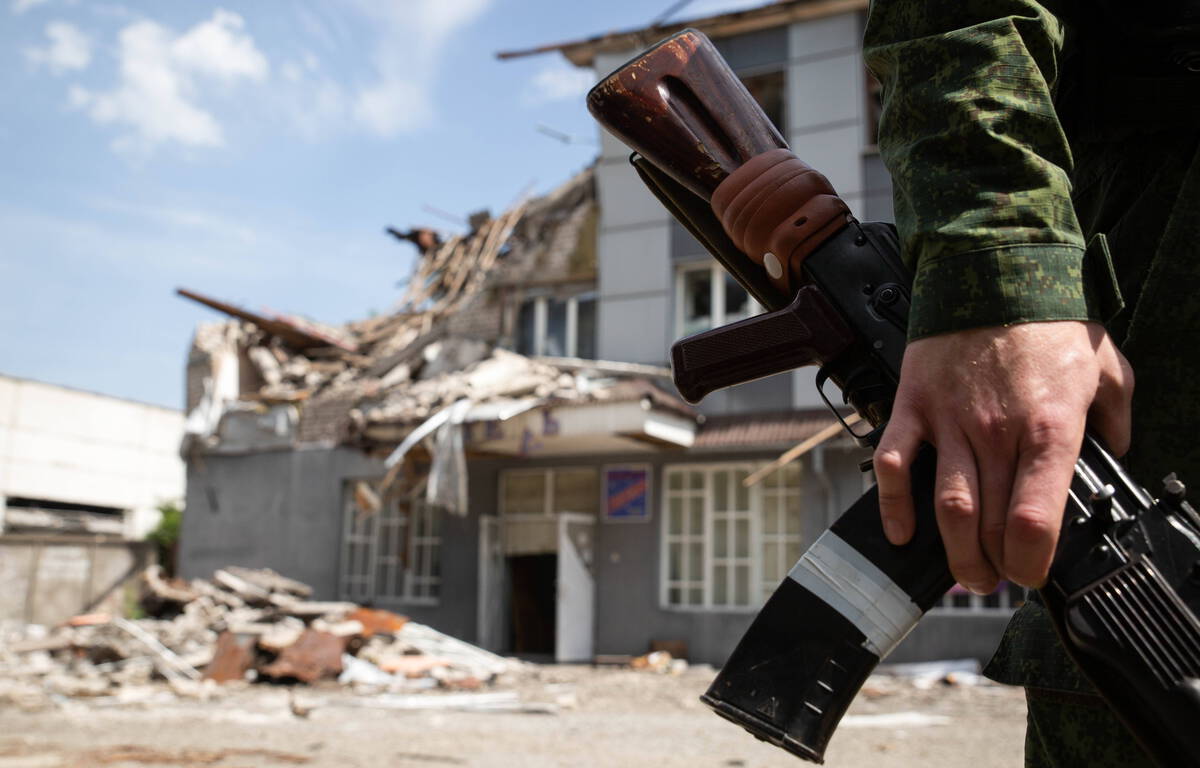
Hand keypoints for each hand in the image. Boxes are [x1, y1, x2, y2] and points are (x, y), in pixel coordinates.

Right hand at [873, 321, 1133, 590]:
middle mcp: (995, 433)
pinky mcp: (913, 407)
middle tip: (999, 578)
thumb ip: (1117, 419)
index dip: (1031, 563)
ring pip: (946, 507)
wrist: (991, 271)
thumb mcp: (1107, 368)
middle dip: (995, 567)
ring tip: (966, 572)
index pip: (1033, 521)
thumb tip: (1117, 452)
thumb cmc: (1048, 321)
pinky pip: (895, 465)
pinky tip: (902, 534)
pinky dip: (892, 507)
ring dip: (954, 553)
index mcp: (1048, 429)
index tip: (1033, 572)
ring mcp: (948, 422)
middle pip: (988, 526)